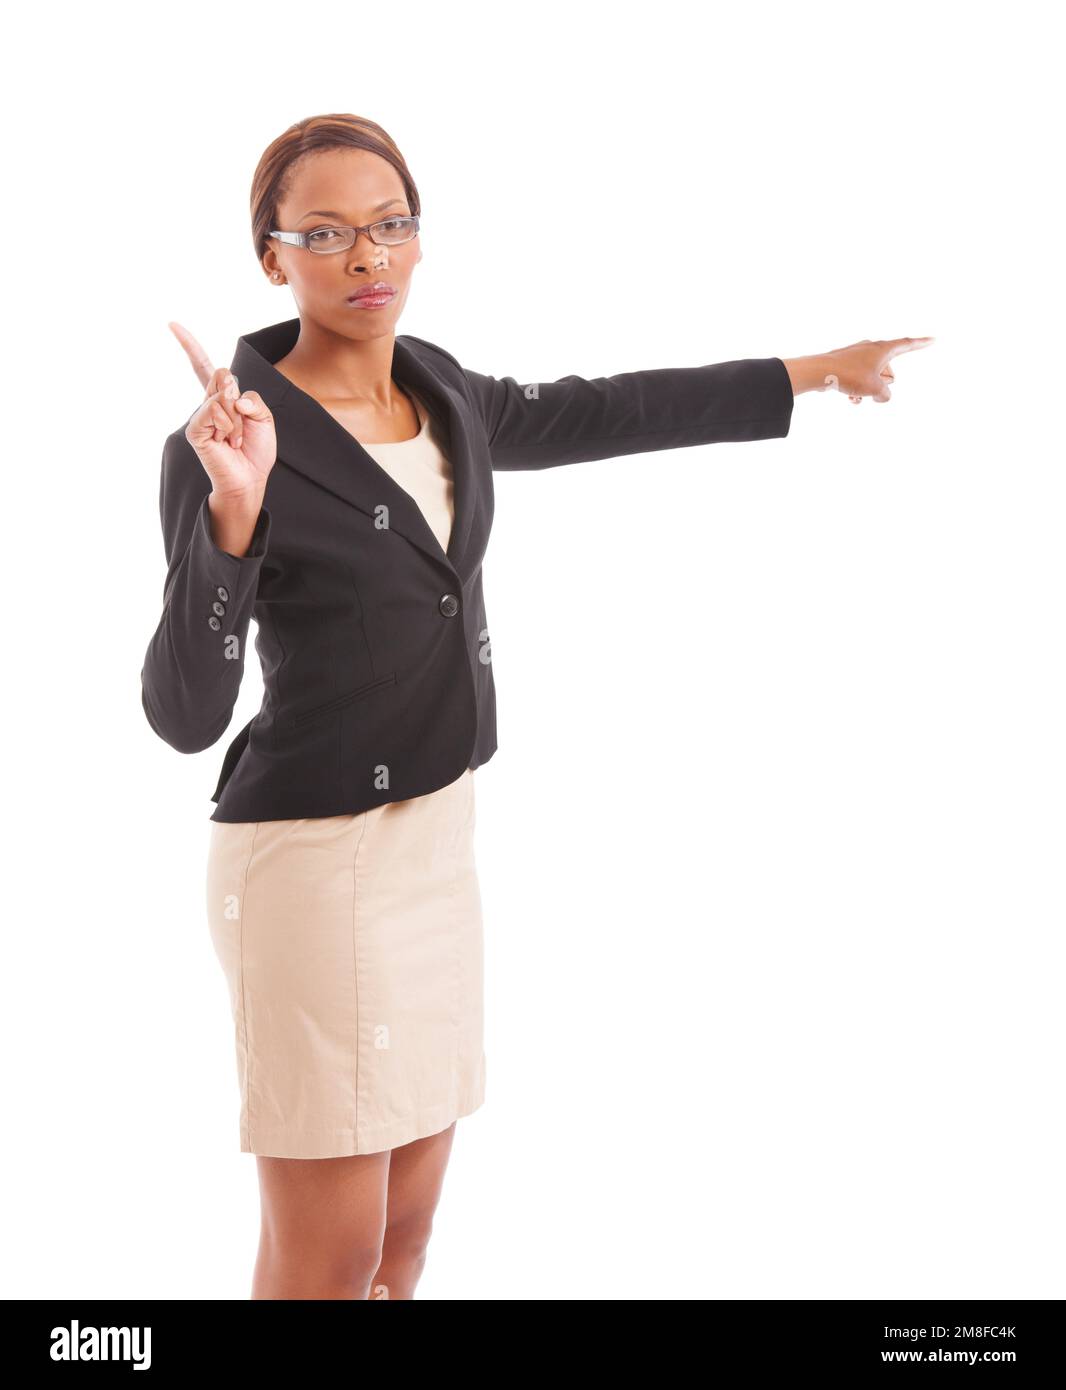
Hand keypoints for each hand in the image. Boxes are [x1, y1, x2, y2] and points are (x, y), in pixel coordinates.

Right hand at [168, 321, 276, 498]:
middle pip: (223, 376)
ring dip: (238, 420)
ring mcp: (200, 416)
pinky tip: (227, 442)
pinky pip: (213, 411)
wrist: (251, 478)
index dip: (190, 347)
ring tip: (235, 439)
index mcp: (222, 398)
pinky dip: (228, 426)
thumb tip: (231, 396)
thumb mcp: (264, 418)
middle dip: (240, 398)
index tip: (173, 325)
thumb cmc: (256, 450)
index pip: (204, 368)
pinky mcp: (195, 430)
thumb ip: (253, 399)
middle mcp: (207, 404)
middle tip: (241, 423)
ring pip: (223, 396)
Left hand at [818, 336, 934, 403]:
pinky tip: (851, 398)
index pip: (907, 345)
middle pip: (888, 370)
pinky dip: (858, 390)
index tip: (933, 339)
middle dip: (883, 383)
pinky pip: (860, 380)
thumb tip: (882, 395)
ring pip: (873, 378)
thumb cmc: (849, 376)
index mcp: (883, 348)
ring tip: (857, 394)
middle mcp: (871, 348)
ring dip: (868, 389)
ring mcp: (857, 355)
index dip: (922, 344)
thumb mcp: (876, 389)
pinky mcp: (846, 364)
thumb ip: (886, 394)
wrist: (818, 372)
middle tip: (870, 385)